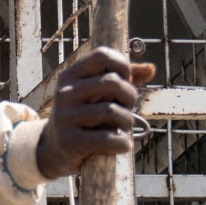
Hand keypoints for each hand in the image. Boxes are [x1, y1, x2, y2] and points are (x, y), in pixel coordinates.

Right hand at [35, 45, 153, 179]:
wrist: (54, 149)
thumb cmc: (84, 117)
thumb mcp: (96, 94)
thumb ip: (122, 79)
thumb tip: (151, 70)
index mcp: (70, 76)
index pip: (103, 55)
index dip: (123, 65)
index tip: (127, 80)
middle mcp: (65, 93)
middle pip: (113, 82)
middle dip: (130, 96)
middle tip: (128, 107)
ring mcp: (65, 117)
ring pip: (112, 111)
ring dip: (127, 121)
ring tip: (125, 127)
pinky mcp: (70, 141)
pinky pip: (106, 139)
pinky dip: (122, 143)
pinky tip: (123, 145)